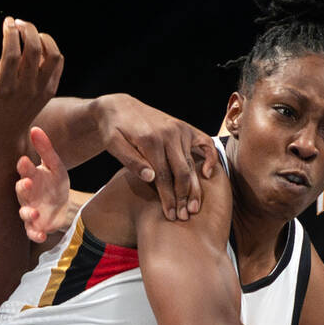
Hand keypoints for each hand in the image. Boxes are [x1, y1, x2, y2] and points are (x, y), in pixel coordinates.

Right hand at [0, 18, 63, 143]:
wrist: (5, 134)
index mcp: (4, 88)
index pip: (11, 53)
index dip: (10, 32)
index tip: (6, 21)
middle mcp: (26, 90)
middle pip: (34, 50)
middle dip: (27, 29)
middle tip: (17, 23)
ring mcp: (41, 91)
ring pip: (52, 55)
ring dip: (43, 37)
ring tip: (30, 33)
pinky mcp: (50, 91)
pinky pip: (58, 63)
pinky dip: (50, 48)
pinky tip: (37, 46)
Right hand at [16, 127, 70, 242]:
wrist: (64, 206)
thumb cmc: (55, 183)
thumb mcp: (55, 165)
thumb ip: (45, 148)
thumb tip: (35, 128)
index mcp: (31, 177)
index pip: (24, 171)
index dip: (23, 167)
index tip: (24, 160)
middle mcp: (27, 195)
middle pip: (21, 191)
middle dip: (23, 188)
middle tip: (27, 183)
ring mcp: (30, 211)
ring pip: (24, 213)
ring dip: (27, 213)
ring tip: (34, 213)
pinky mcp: (36, 226)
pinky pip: (32, 232)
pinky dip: (35, 234)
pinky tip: (41, 235)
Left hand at [95, 93, 218, 220]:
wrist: (119, 107)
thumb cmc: (113, 129)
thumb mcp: (113, 144)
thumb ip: (131, 161)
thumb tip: (151, 178)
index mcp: (150, 140)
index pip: (163, 176)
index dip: (168, 198)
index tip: (170, 216)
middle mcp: (168, 133)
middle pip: (181, 172)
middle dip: (183, 197)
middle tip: (184, 217)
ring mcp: (179, 129)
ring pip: (192, 163)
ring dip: (195, 187)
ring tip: (195, 207)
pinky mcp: (185, 127)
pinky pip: (205, 143)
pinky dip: (210, 158)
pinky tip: (207, 174)